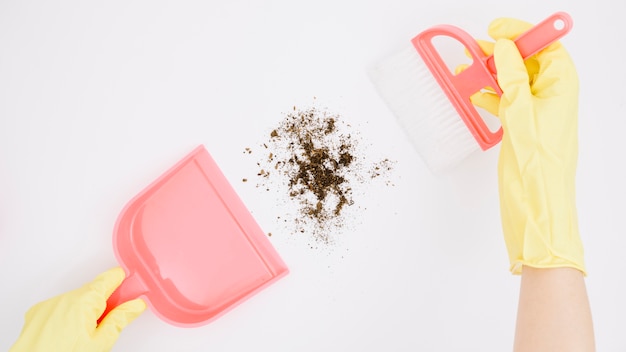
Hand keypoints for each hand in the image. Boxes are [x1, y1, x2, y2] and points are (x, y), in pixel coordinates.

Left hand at [10, 267, 145, 351]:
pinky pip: (60, 308)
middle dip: (104, 304)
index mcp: (84, 301)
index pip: (110, 278)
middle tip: (110, 322)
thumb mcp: (101, 343)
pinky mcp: (37, 314)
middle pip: (93, 292)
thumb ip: (120, 320)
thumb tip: (135, 305)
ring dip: (85, 311)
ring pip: (76, 301)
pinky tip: (68, 335)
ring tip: (84, 336)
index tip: (133, 289)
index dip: (124, 282)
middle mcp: (64, 298)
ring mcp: (49, 305)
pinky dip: (68, 317)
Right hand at [472, 17, 585, 274]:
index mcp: (562, 89)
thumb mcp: (522, 114)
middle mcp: (552, 98)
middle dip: (503, 52)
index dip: (525, 33)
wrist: (537, 209)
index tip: (498, 29)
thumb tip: (505, 47)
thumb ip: (511, 78)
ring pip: (513, 81)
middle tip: (478, 49)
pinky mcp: (522, 128)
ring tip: (467, 71)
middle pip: (529, 62)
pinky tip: (475, 94)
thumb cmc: (539, 169)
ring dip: (491, 74)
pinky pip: (505, 101)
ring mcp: (536, 113)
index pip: (547, 47)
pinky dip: (489, 95)